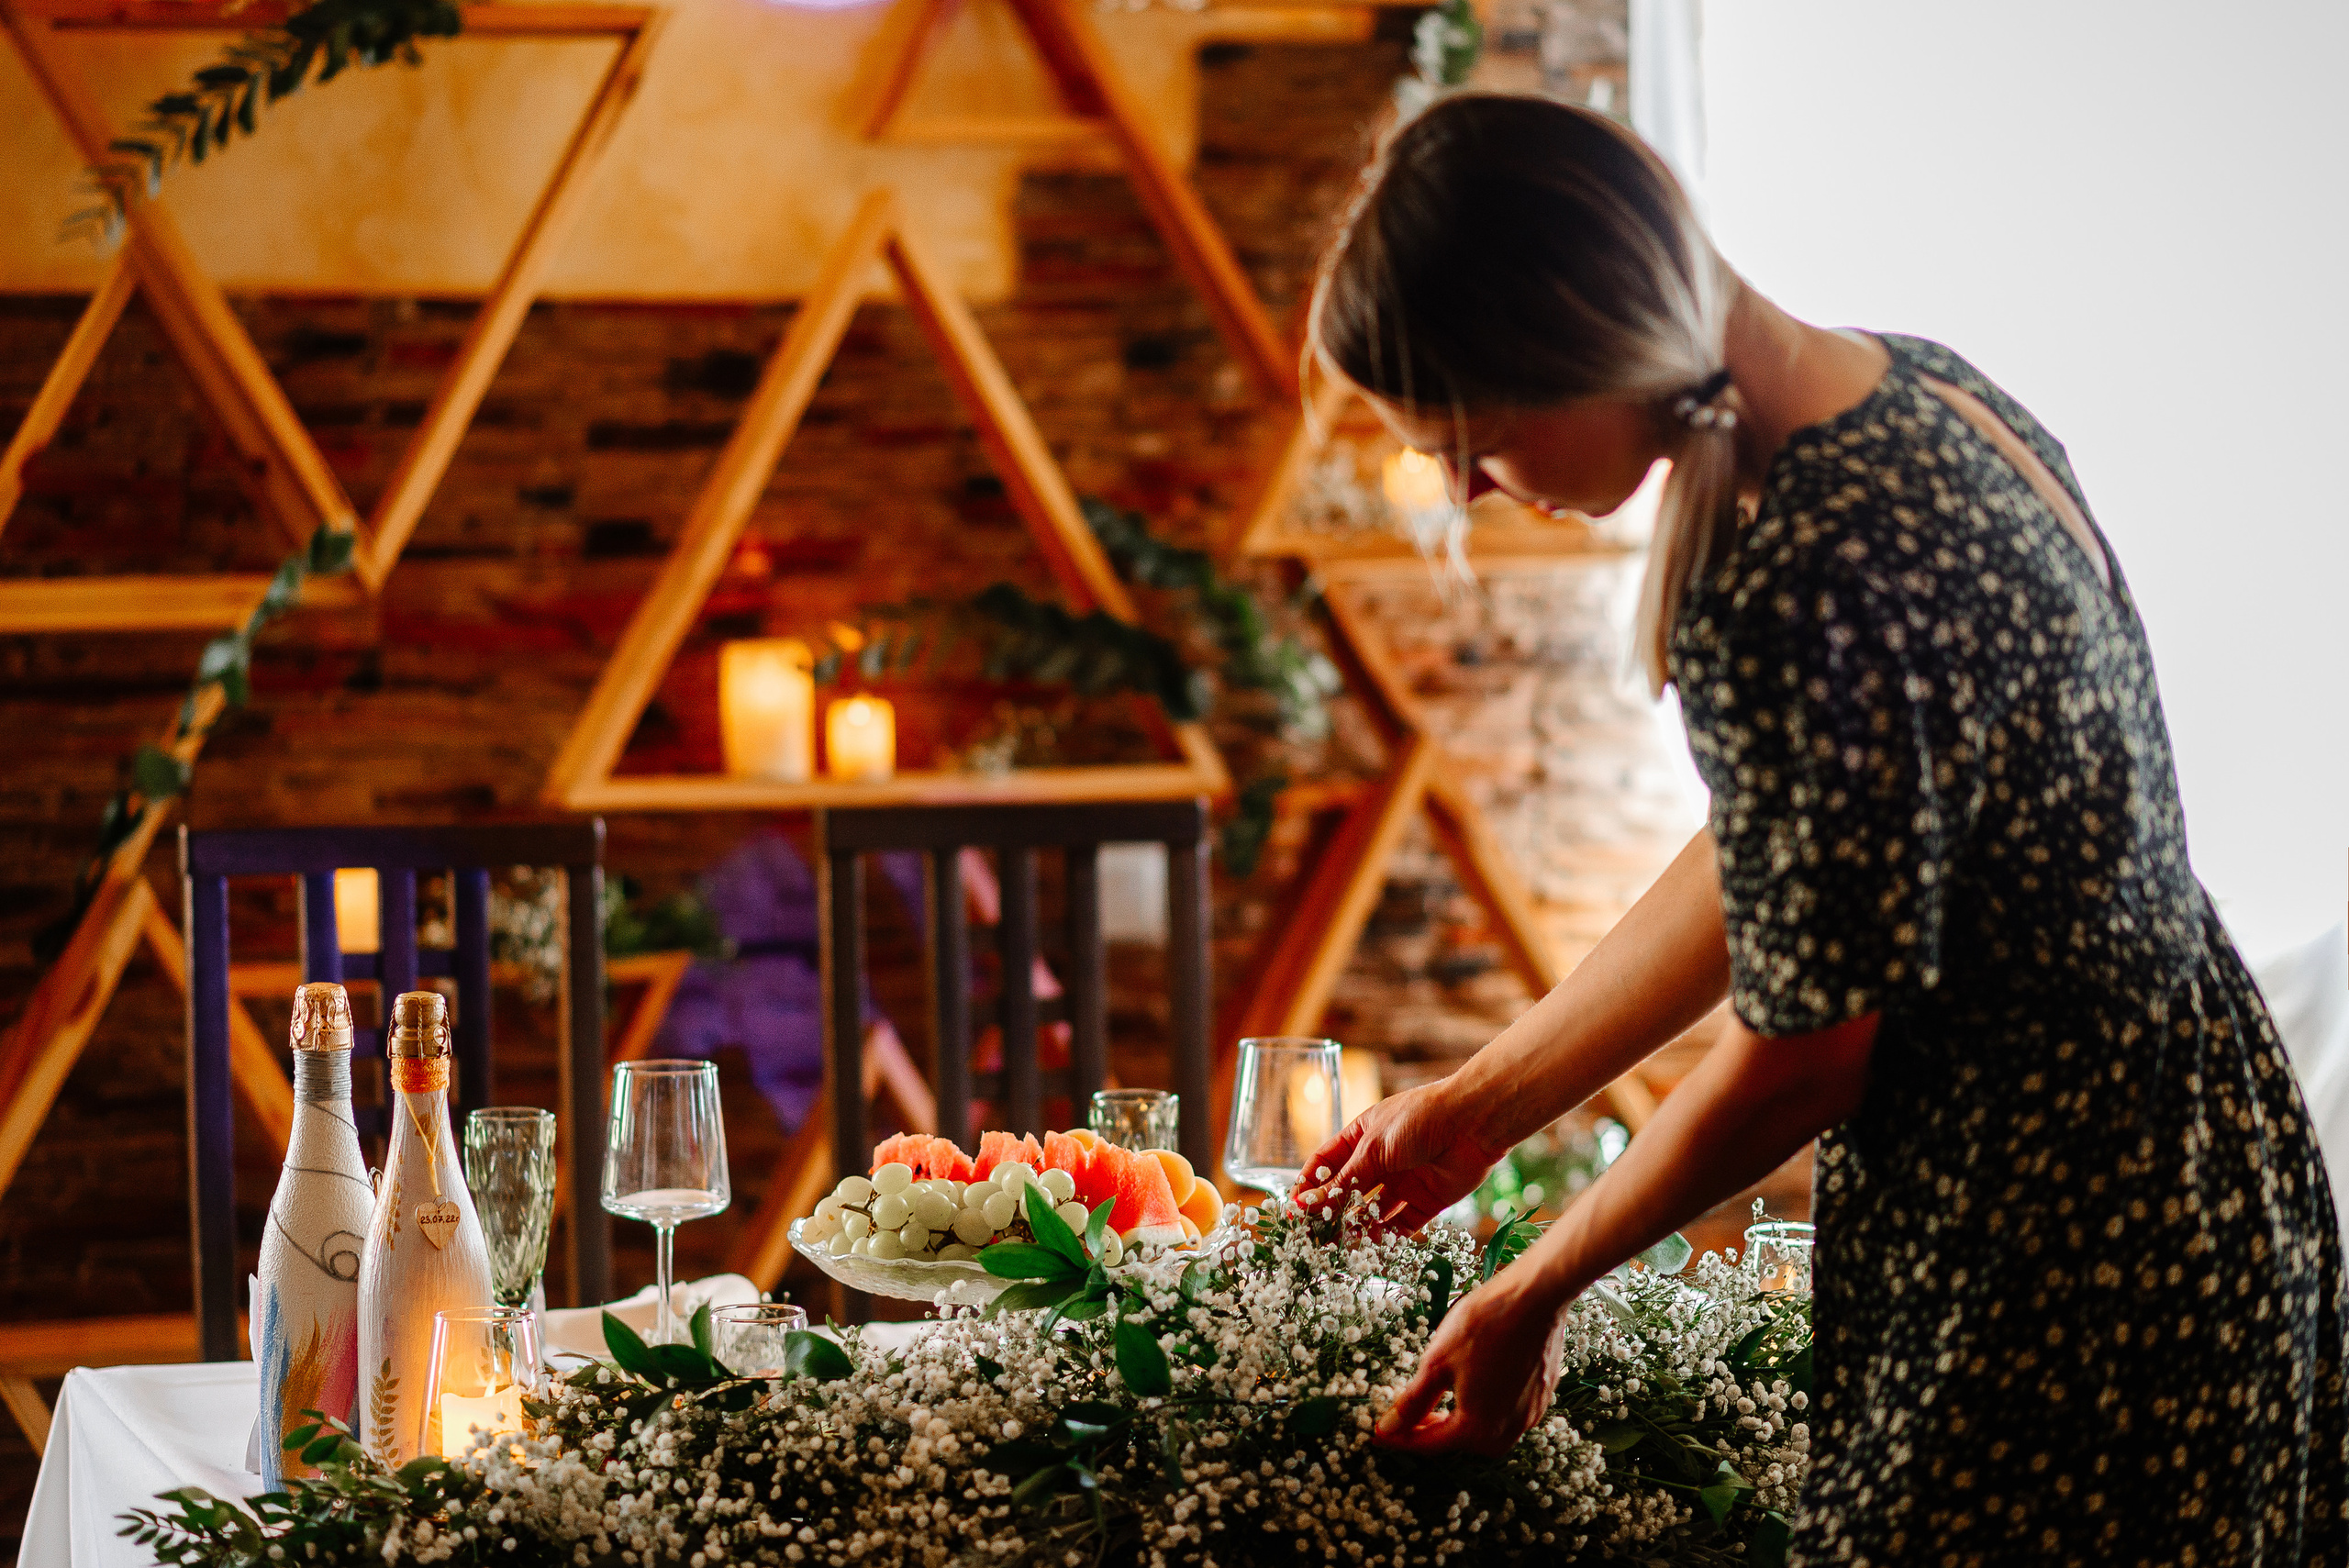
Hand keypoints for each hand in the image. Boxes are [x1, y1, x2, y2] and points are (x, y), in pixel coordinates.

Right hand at [1296, 1080, 1498, 1235]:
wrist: (1473, 1123)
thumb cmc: (1418, 1120)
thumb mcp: (1372, 1150)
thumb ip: (1342, 1182)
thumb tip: (1305, 1205)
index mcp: (1362, 1136)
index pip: (1326, 1163)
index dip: (1309, 1186)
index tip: (1294, 1211)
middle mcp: (1381, 1159)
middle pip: (1349, 1191)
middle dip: (1332, 1214)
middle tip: (1315, 1238)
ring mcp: (1404, 1181)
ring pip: (1374, 1212)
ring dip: (1358, 1229)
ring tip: (1342, 1247)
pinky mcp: (1426, 1201)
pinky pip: (1402, 1224)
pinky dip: (1388, 1237)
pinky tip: (1374, 1247)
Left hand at [1374, 1263, 1568, 1455]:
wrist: (1536, 1297)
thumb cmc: (1484, 1326)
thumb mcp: (1436, 1363)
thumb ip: (1413, 1401)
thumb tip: (1390, 1428)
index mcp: (1478, 1429)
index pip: (1430, 1443)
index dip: (1400, 1437)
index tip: (1379, 1434)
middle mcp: (1508, 1430)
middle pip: (1460, 1440)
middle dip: (1431, 1430)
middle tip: (1405, 1418)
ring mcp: (1530, 1414)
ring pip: (1485, 1428)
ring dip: (1458, 1419)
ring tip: (1437, 1402)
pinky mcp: (1542, 1396)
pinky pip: (1505, 1411)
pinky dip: (1483, 1404)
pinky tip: (1473, 1383)